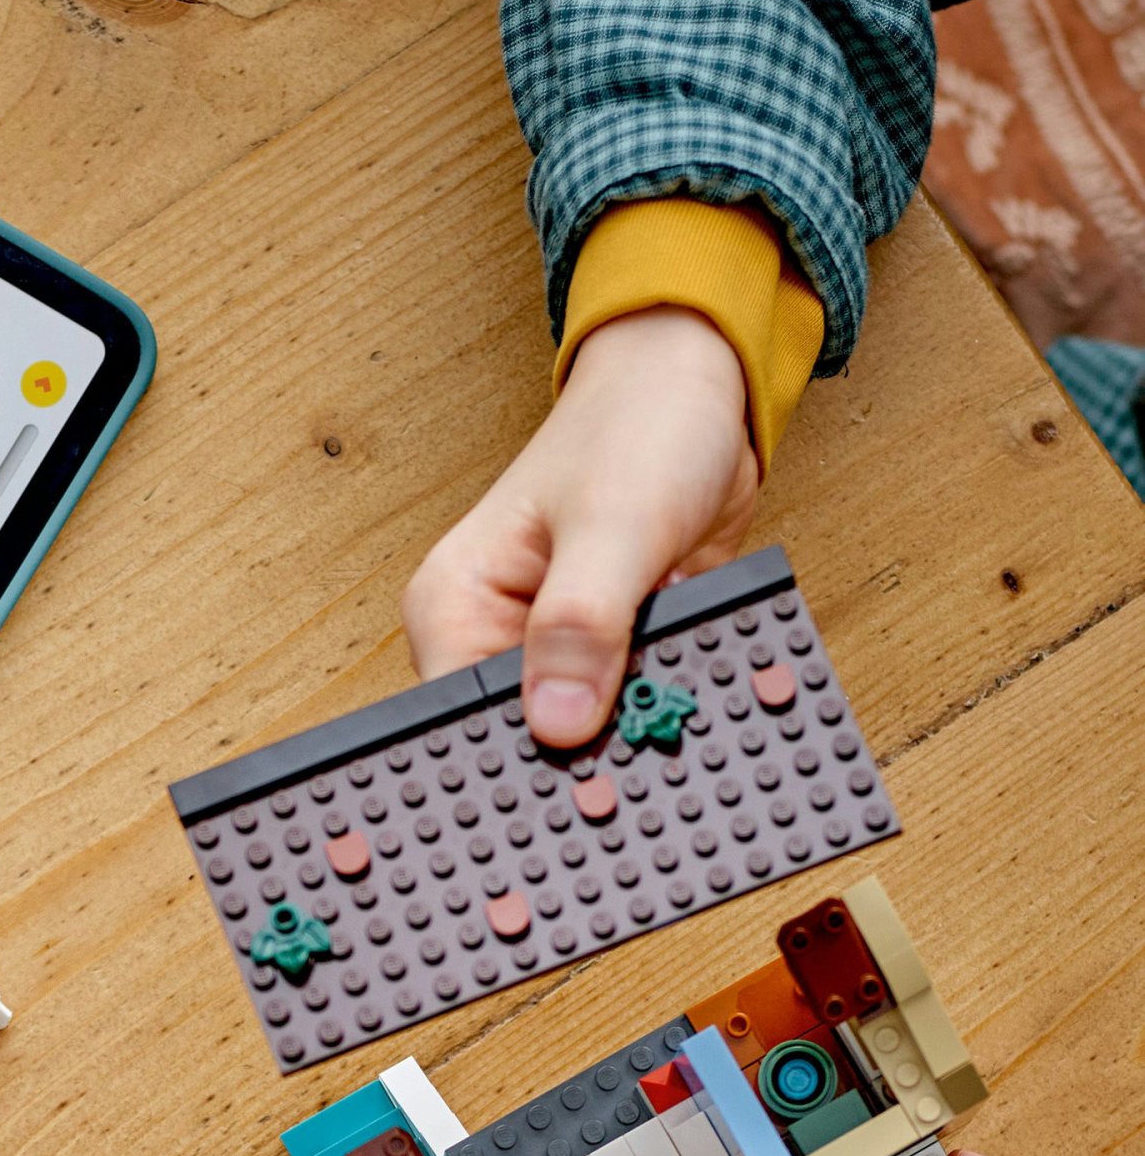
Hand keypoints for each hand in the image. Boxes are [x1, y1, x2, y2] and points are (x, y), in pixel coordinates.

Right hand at [400, 307, 758, 746]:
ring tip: (670, 700)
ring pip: (578, 730)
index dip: (520, 750)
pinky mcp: (604, 654)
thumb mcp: (614, 524)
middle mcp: (489, 635)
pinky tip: (684, 689)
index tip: (582, 764)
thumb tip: (557, 722)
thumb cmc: (639, 428)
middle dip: (582, 744)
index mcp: (453, 606)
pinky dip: (658, 703)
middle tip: (641, 736)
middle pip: (520, 734)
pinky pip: (625, 707)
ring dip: (630, 724)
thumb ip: (581, 624)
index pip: (460, 716)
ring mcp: (547, 650)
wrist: (700, 390)